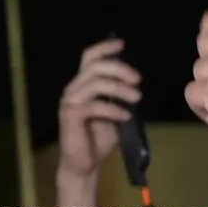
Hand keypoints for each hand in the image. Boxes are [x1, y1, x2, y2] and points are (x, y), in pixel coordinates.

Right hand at [57, 38, 142, 179]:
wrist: (84, 163)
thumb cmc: (99, 138)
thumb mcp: (114, 112)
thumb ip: (119, 96)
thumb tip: (134, 83)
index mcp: (83, 84)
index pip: (89, 57)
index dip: (104, 47)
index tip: (121, 43)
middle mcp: (74, 88)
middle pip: (95, 66)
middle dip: (119, 68)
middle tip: (137, 79)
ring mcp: (70, 101)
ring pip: (95, 83)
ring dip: (119, 89)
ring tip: (136, 98)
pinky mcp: (70, 116)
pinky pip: (94, 106)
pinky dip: (113, 109)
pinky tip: (125, 116)